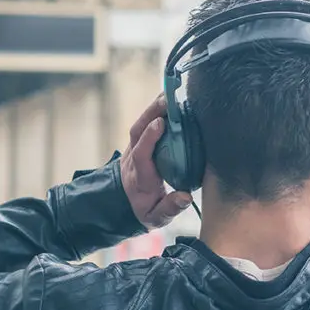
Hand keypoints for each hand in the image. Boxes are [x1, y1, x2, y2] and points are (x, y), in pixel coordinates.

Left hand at [120, 94, 192, 229]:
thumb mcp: (156, 217)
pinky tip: (169, 100)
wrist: (124, 204)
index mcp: (140, 177)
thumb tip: (185, 196)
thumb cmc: (144, 210)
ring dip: (153, 108)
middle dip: (150, 114)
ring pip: (140, 124)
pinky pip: (145, 123)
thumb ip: (170, 208)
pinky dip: (155, 111)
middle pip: (137, 131)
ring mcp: (134, 149)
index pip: (141, 154)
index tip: (161, 123)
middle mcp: (133, 159)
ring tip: (170, 93)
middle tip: (168, 99)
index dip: (150, 137)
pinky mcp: (139, 143)